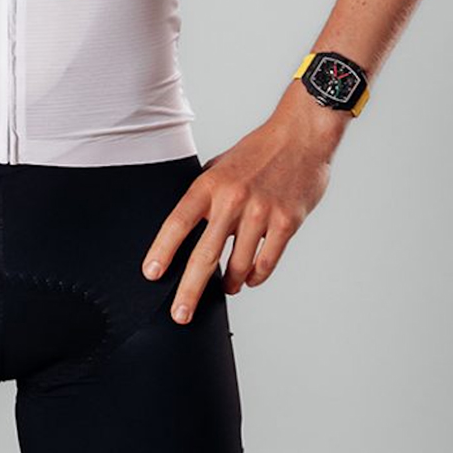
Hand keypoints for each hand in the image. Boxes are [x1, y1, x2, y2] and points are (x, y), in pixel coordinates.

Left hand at [140, 93, 343, 323]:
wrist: (300, 137)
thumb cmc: (258, 152)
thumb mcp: (221, 166)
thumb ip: (205, 195)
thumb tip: (186, 226)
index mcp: (210, 184)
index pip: (178, 222)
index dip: (162, 250)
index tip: (151, 273)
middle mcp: (232, 200)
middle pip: (204, 255)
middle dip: (189, 291)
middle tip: (180, 315)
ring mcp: (260, 213)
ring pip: (238, 265)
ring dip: (229, 283)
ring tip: (226, 288)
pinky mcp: (286, 223)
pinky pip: (266, 262)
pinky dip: (255, 276)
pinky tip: (249, 278)